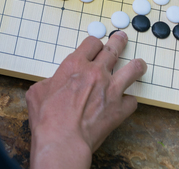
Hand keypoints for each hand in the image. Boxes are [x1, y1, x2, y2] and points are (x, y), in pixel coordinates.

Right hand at [27, 32, 145, 168]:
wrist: (62, 140)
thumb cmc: (48, 119)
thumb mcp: (38, 92)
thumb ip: (49, 82)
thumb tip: (53, 84)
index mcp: (75, 64)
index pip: (92, 42)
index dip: (95, 43)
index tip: (97, 46)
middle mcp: (95, 72)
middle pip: (113, 49)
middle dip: (118, 42)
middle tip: (121, 38)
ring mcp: (110, 89)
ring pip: (132, 69)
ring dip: (136, 65)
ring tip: (140, 64)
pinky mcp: (119, 109)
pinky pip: (132, 100)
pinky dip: (129, 101)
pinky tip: (126, 102)